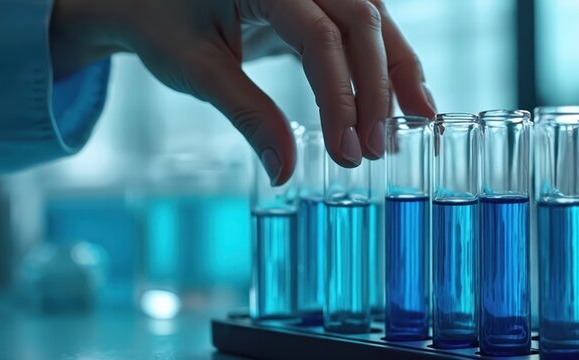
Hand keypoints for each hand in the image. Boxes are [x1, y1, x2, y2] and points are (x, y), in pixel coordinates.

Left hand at [50, 0, 436, 184]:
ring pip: (374, 18)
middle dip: (376, 88)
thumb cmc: (162, 25)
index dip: (340, 96)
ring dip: (397, 71)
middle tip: (377, 148)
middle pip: (360, 21)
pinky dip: (386, 61)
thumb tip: (286, 173)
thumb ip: (248, 116)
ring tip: (415, 123)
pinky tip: (402, 99)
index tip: (346, 150)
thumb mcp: (197, 71)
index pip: (319, 38)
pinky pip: (364, 24)